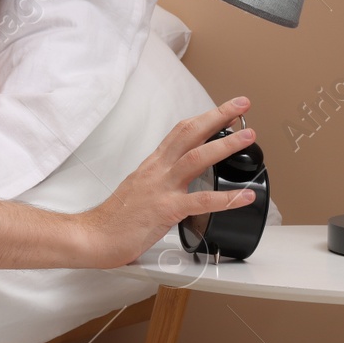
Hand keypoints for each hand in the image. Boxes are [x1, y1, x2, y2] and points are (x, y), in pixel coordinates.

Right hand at [79, 97, 256, 267]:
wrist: (95, 236)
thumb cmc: (117, 217)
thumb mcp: (141, 188)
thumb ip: (162, 179)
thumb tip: (181, 179)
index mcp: (153, 164)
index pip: (181, 132)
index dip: (205, 118)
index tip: (226, 110)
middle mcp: (158, 170)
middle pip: (189, 134)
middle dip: (217, 117)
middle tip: (242, 105)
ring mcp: (161, 188)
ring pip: (196, 159)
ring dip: (224, 145)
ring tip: (248, 136)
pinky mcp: (165, 210)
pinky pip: (201, 201)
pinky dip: (227, 199)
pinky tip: (245, 196)